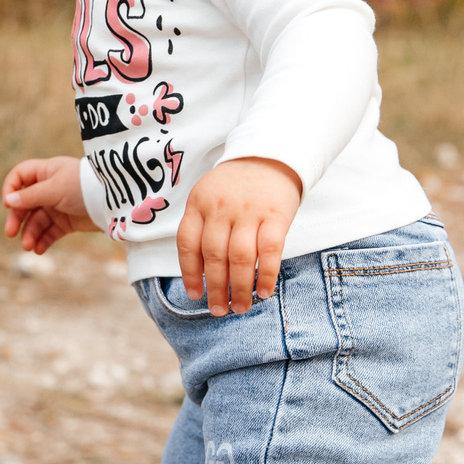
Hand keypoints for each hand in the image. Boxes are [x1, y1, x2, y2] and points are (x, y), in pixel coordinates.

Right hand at [1, 156, 97, 254]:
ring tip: (28, 246)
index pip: (19, 177)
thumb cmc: (83, 186)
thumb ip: (30, 196)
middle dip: (17, 218)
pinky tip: (38, 249)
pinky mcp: (67, 222)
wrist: (114, 201)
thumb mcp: (54, 189)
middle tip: (11, 233)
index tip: (8, 204)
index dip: (11, 189)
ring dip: (30, 233)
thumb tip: (8, 201)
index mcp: (46, 172)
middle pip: (25, 203)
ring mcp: (58, 206)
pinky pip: (50, 232)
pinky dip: (43, 240)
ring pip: (36, 221)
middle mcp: (49, 188)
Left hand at [177, 157, 301, 315]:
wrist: (272, 154)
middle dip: (216, 288)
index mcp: (199, 202)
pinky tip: (265, 291)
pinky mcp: (276, 214)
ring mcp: (249, 210)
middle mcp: (221, 207)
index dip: (190, 273)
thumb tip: (202, 274)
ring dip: (239, 288)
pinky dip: (267, 275)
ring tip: (240, 307)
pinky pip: (270, 250)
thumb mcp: (210, 196)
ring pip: (240, 257)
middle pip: (213, 255)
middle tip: (219, 310)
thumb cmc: (237, 185)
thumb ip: (204, 226)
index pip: (188, 243)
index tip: (195, 294)